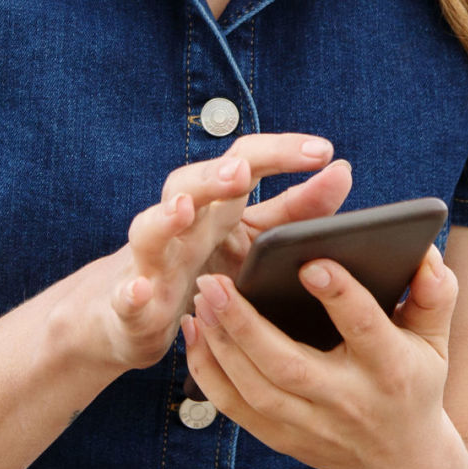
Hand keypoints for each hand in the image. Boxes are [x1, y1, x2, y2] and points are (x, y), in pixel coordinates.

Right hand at [71, 134, 340, 371]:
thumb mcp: (254, 241)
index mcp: (216, 206)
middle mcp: (181, 225)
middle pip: (189, 184)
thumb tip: (341, 170)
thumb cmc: (203, 270)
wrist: (132, 317)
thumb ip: (297, 211)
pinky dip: (130, 293)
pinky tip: (139, 292)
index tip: (323, 151)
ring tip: (182, 210)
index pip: (243, 162)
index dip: (279, 152)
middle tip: (241, 173)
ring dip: (163, 218)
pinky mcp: (130, 304)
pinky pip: (126, 295)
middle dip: (213, 176)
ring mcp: (151, 262)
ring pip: (149, 231)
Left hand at [180, 246, 465, 468]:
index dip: (340, 295)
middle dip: (246, 323)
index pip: (365, 329)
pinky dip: (207, 371)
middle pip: (288, 365)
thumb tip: (425, 253)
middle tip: (214, 279)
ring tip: (201, 297)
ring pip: (253, 389)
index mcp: (391, 370)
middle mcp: (347, 402)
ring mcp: (310, 426)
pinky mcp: (280, 438)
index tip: (309, 262)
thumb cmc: (414, 384)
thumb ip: (435, 295)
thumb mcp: (436, 342)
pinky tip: (195, 331)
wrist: (400, 467)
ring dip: (220, 343)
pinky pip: (234, 407)